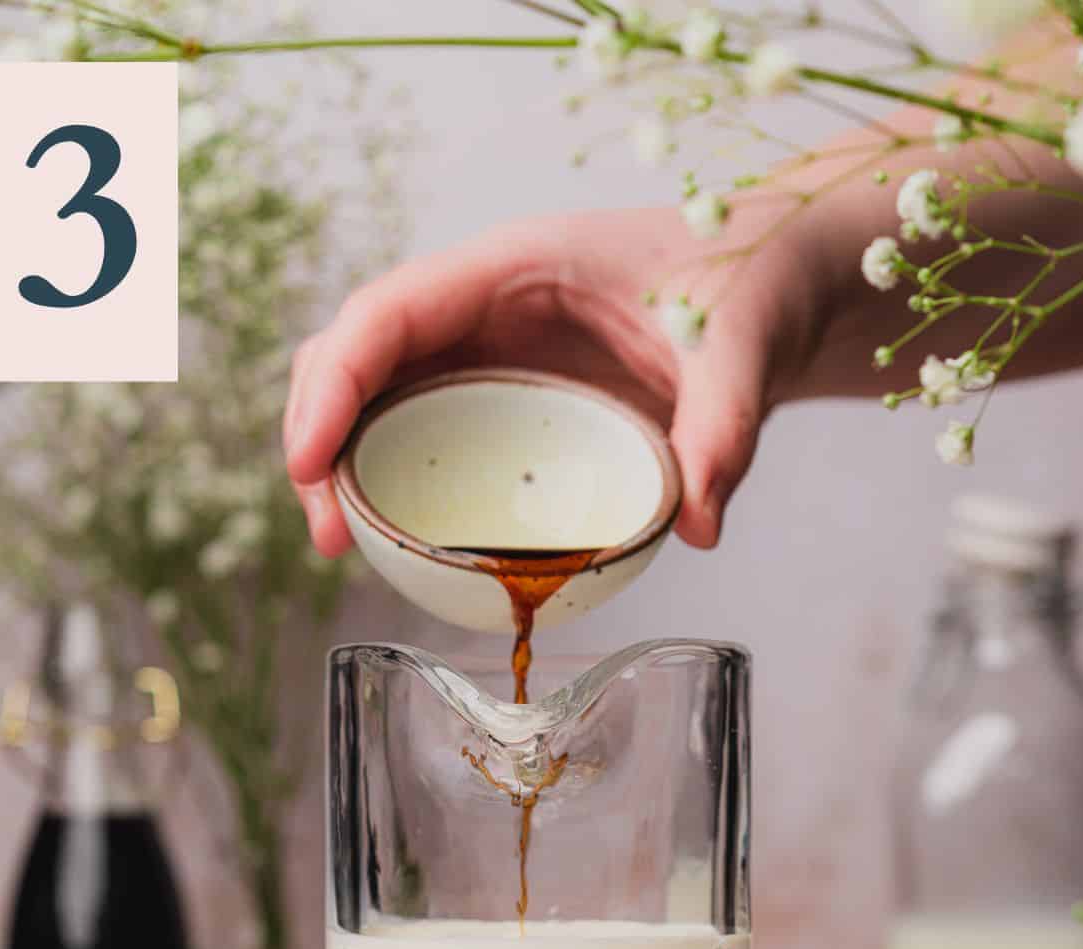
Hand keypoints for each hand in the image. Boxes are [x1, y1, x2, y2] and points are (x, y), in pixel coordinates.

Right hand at [283, 204, 825, 554]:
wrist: (772, 285)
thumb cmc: (748, 284)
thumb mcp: (742, 350)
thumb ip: (723, 430)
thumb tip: (698, 528)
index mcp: (515, 267)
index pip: (387, 314)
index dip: (333, 385)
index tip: (310, 464)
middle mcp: (482, 303)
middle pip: (355, 354)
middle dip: (318, 435)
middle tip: (328, 534)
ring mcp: (485, 347)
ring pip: (374, 392)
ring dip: (343, 464)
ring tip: (344, 546)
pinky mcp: (502, 391)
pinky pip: (420, 426)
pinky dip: (392, 476)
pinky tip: (397, 538)